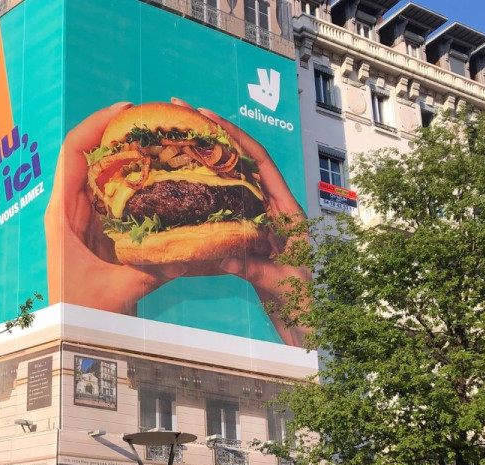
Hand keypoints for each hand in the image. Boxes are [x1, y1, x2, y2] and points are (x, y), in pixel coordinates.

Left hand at [45, 102, 189, 313]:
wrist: (72, 335)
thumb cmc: (82, 314)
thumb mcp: (119, 290)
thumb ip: (153, 269)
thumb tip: (192, 250)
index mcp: (62, 214)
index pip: (73, 152)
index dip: (97, 124)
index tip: (128, 109)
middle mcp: (69, 209)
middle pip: (90, 155)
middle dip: (121, 134)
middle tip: (158, 123)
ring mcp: (82, 218)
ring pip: (103, 173)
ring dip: (130, 156)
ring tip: (165, 142)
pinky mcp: (96, 230)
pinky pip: (114, 195)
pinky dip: (136, 182)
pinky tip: (162, 177)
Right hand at [168, 98, 310, 345]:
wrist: (308, 329)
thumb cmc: (305, 306)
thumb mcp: (284, 285)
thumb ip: (258, 269)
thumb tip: (227, 256)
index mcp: (288, 213)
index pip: (261, 163)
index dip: (236, 137)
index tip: (209, 116)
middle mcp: (274, 212)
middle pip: (243, 167)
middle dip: (216, 141)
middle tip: (184, 120)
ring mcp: (260, 227)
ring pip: (230, 188)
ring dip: (206, 168)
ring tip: (177, 149)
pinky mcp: (248, 244)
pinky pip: (223, 215)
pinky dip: (203, 203)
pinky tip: (181, 195)